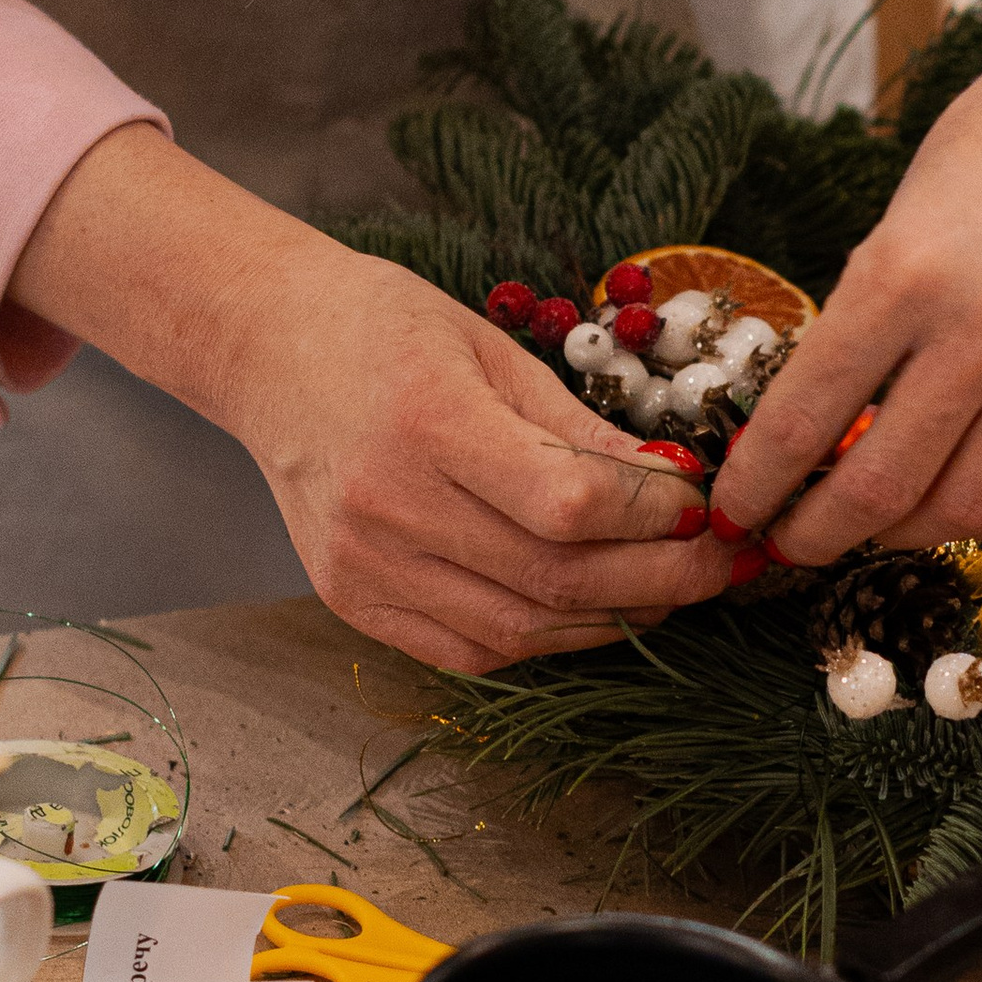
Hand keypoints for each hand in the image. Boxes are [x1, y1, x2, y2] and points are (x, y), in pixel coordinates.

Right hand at [9, 132, 730, 671]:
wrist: (267, 349)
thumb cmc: (384, 330)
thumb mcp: (493, 349)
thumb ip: (581, 429)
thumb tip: (676, 488)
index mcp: (428, 422)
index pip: (569, 505)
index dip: (655, 518)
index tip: (702, 505)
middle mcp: (387, 505)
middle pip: (553, 580)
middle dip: (659, 581)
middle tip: (714, 565)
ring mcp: (362, 564)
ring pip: (518, 632)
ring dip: (611, 621)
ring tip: (664, 591)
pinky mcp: (350, 599)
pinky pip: (468, 651)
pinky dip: (541, 643)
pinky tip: (586, 612)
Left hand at [714, 62, 981, 562]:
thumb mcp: (894, 225)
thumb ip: (861, 331)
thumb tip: (815, 444)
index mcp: (902, 274)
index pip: (804, 418)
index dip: (758, 485)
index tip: (737, 512)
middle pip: (882, 486)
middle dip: (818, 533)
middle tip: (794, 542)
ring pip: (966, 509)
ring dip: (905, 533)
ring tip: (879, 521)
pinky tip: (962, 500)